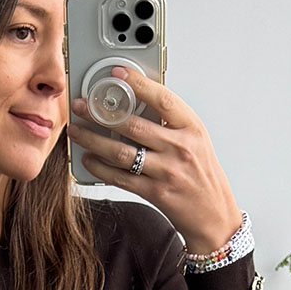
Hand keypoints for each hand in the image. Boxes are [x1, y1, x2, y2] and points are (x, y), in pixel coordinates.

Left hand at [67, 66, 242, 252]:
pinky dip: (100, 168)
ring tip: (76, 131)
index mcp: (191, 128)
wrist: (214, 215)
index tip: (116, 74)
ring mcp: (167, 171)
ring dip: (93, 140)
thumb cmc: (202, 175)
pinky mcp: (155, 193)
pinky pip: (120, 178)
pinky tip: (87, 159)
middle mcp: (180, 148)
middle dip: (100, 113)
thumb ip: (171, 124)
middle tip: (81, 105)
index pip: (162, 99)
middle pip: (133, 125)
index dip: (137, 84)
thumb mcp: (195, 141)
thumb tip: (135, 103)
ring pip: (121, 152)